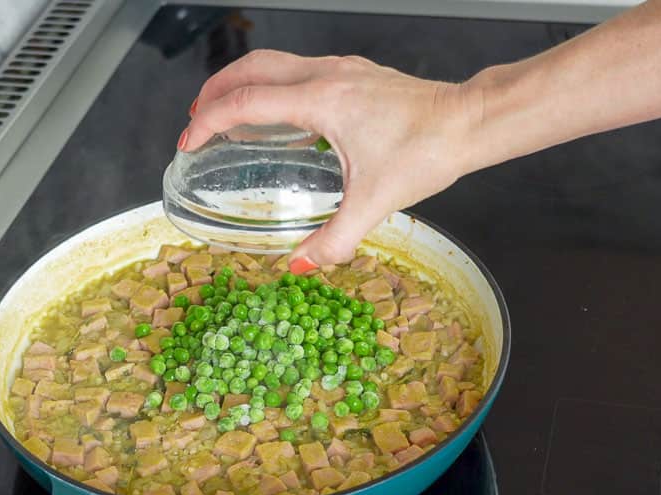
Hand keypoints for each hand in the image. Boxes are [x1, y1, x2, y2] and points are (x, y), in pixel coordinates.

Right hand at [179, 50, 484, 269]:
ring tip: (226, 112)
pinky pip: (299, 70)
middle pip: (251, 67)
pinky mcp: (356, 75)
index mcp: (321, 99)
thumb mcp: (375, 202)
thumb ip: (334, 239)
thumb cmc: (428, 149)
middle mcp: (327, 75)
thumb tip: (301, 266)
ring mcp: (342, 70)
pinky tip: (279, 116)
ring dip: (243, 83)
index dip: (209, 120)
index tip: (190, 141)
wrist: (471, 121)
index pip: (246, 101)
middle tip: (195, 117)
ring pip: (275, 63)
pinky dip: (273, 86)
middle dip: (215, 89)